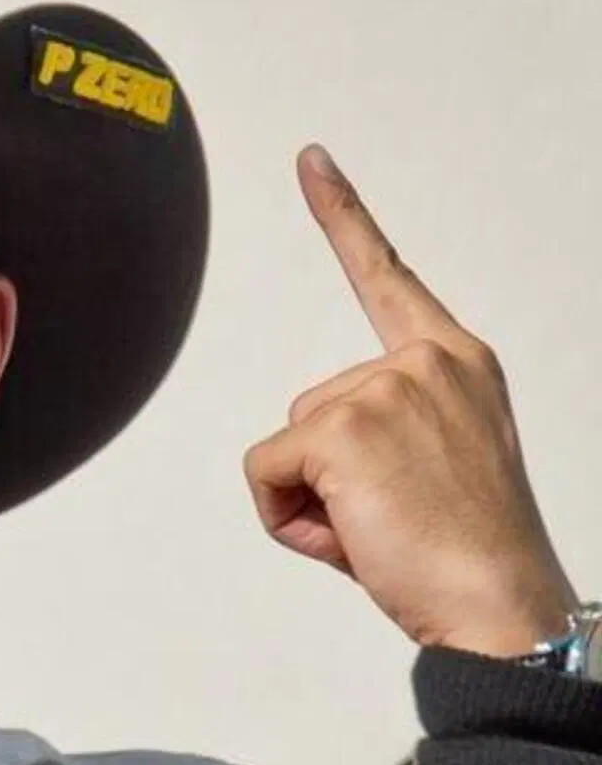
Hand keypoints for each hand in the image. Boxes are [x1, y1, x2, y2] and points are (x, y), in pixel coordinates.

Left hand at [243, 145, 576, 656]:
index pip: (386, 276)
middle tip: (397, 520)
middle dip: (329, 476)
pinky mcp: (342, 428)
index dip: (343, 215)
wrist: (501, 605)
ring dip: (311, 501)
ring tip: (383, 531)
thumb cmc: (466, 553)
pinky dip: (286, 518)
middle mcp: (424, 361)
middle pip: (308, 412)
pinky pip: (262, 474)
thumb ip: (383, 431)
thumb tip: (309, 443)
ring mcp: (383, 388)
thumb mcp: (435, 468)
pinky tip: (352, 536)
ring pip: (284, 447)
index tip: (310, 160)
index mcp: (455, 362)